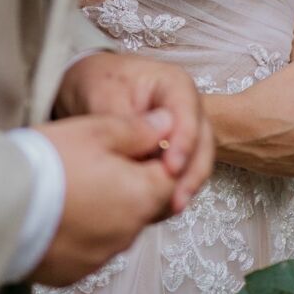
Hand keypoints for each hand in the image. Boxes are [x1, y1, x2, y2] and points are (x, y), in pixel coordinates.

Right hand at [27, 113, 177, 284]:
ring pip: (116, 227)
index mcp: (141, 196)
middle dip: (129, 184)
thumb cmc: (48, 163)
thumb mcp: (96, 131)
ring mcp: (101, 256)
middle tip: (96, 163)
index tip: (130, 146)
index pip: (169, 178)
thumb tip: (168, 122)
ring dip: (105, 209)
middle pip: (143, 205)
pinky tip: (61, 212)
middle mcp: (128, 233)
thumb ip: (138, 129)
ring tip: (72, 186)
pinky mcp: (75, 270)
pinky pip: (90, 247)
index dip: (155, 158)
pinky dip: (82, 232)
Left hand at [56, 53, 213, 213]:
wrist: (89, 87)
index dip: (184, 142)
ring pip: (198, 161)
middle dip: (192, 173)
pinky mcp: (175, 152)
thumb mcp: (105, 96)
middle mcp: (187, 108)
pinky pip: (182, 173)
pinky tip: (157, 211)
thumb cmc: (99, 83)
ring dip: (186, 187)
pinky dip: (172, 192)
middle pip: (203, 141)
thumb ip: (127, 121)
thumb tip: (146, 149)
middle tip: (175, 201)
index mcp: (175, 85)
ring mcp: (184, 130)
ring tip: (168, 211)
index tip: (171, 169)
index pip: (188, 113)